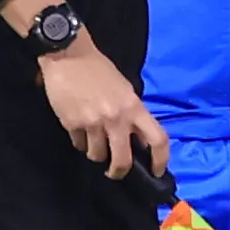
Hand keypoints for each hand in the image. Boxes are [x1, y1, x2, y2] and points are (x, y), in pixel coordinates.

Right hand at [40, 40, 168, 180]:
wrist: (68, 56)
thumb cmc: (99, 70)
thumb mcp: (126, 89)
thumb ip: (133, 115)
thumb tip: (138, 140)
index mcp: (134, 107)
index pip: (158, 139)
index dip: (161, 160)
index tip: (157, 172)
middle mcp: (116, 118)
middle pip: (123, 159)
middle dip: (119, 171)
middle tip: (115, 172)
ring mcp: (93, 123)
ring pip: (97, 155)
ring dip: (96, 154)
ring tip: (94, 144)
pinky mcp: (71, 124)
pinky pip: (79, 144)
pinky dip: (81, 142)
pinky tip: (80, 132)